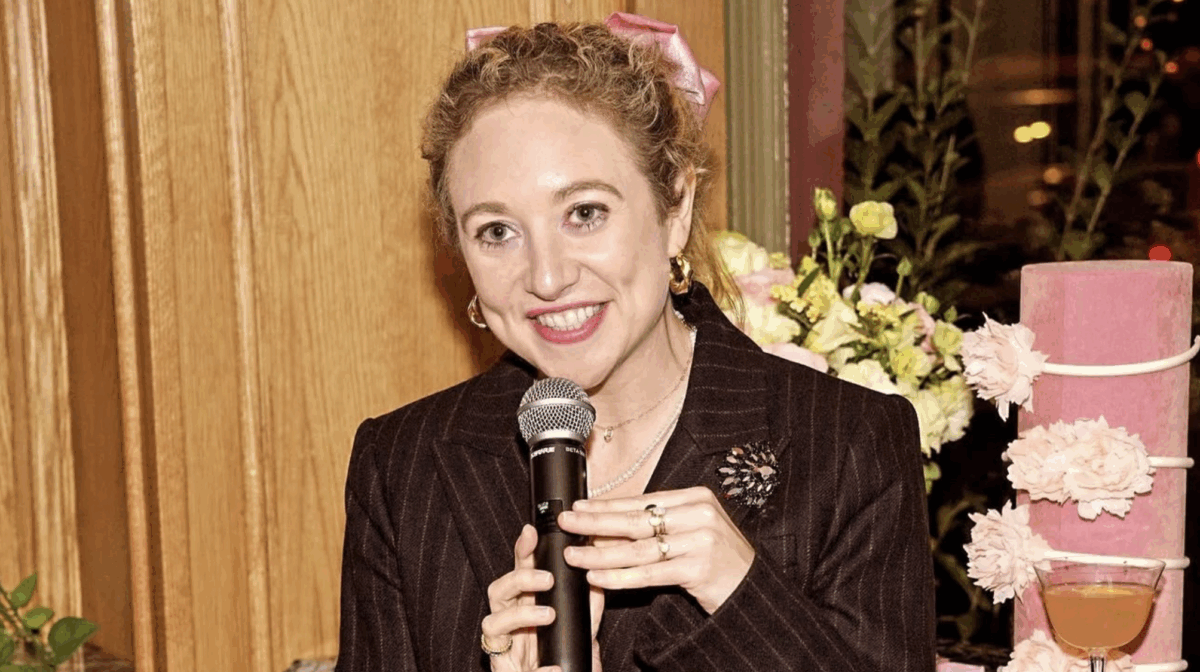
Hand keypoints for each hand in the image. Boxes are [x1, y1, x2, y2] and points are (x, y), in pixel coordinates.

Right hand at [482, 525, 604, 671]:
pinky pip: (511, 668)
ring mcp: (504, 647)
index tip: (531, 532)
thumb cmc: (564, 653)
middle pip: (497, 590)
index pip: (518, 572)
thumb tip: (596, 567)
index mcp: (524, 605)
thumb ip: (587, 599)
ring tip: (549, 615)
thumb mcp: (582, 623)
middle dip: (519, 579)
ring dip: (520, 615)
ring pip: (492, 623)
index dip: (522, 551)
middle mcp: (508, 622)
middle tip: (547, 578)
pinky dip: (538, 670)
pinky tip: (553, 667)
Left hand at [558, 486, 754, 613]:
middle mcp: (699, 514)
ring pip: (638, 548)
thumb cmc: (718, 559)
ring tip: (573, 554)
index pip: (642, 500)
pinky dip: (620, 576)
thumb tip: (609, 521)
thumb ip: (660, 523)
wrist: (751, 589)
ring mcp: (700, 541)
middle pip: (636, 519)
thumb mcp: (693, 530)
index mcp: (696, 498)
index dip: (607, 504)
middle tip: (567, 522)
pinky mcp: (698, 569)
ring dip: (600, 552)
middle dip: (595, 522)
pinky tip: (599, 576)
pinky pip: (650, 574)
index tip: (579, 506)